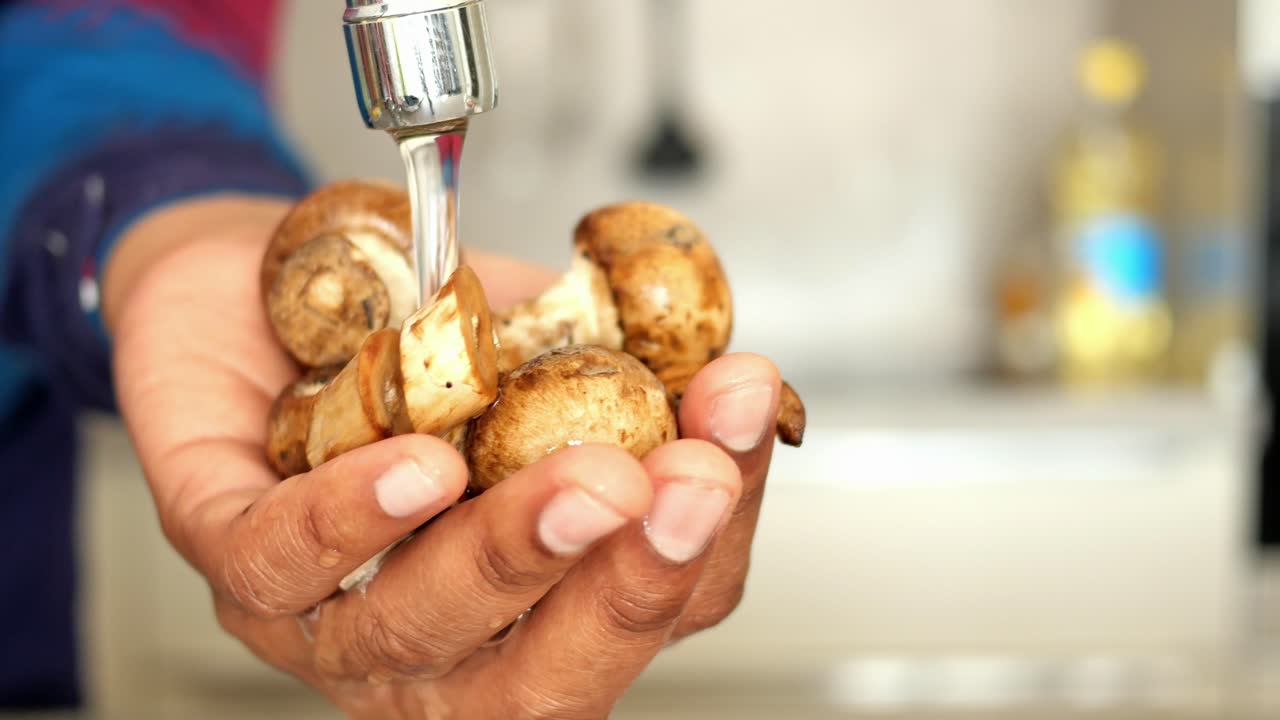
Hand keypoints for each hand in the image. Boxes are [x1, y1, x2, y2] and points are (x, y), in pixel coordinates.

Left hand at [105, 194, 784, 717]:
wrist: (266, 290)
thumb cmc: (412, 344)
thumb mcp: (544, 350)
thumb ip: (627, 373)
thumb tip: (736, 384)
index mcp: (535, 605)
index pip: (655, 609)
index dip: (712, 531)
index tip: (739, 426)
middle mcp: (437, 643)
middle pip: (544, 682)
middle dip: (626, 587)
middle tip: (678, 489)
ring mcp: (324, 616)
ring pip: (417, 637)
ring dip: (512, 555)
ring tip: (578, 477)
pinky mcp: (224, 544)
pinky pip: (279, 563)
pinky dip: (354, 519)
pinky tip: (420, 468)